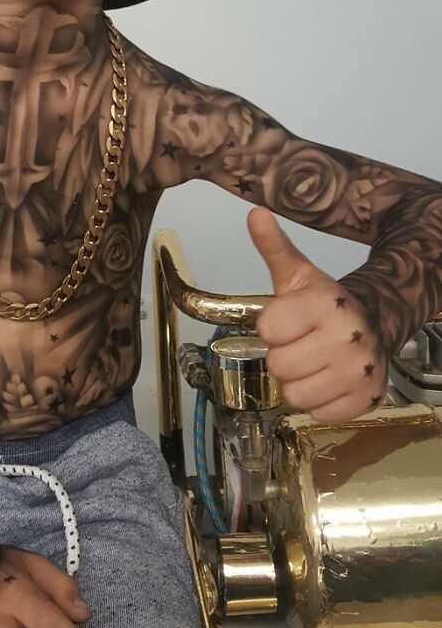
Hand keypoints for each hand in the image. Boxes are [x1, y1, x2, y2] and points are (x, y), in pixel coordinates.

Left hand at [248, 206, 386, 421]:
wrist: (373, 323)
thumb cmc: (324, 303)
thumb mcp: (298, 273)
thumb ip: (274, 247)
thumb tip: (255, 214)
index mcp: (323, 303)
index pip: (268, 328)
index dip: (272, 326)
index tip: (287, 321)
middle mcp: (346, 337)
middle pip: (278, 366)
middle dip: (283, 356)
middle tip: (300, 343)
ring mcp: (359, 371)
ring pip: (295, 395)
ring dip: (299, 382)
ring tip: (313, 362)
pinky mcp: (367, 399)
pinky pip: (318, 414)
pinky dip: (320, 401)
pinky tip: (329, 379)